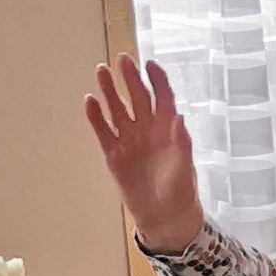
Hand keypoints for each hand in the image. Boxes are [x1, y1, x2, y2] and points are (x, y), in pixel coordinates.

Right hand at [84, 56, 205, 254]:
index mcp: (168, 130)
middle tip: (122, 59)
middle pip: (137, 98)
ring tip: (101, 71)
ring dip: (110, 91)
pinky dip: (96, 117)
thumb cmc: (180, 191)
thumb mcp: (185, 168)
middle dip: (130, 79)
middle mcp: (148, 130)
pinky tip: (90, 101)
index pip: (162, 97)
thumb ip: (181, 143)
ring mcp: (130, 141)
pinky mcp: (114, 154)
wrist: (164, 217)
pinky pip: (103, 131)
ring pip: (118, 110)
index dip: (157, 80)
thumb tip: (178, 117)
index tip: (149, 64)